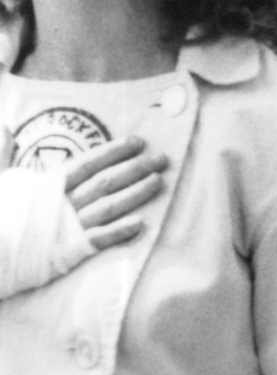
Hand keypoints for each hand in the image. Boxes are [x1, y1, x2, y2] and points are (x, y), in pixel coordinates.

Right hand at [1, 130, 168, 250]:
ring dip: (136, 194)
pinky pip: (100, 239)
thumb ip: (2, 152)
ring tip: (159, 182)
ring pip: (109, 206)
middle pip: (105, 182)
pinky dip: (120, 232)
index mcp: (49, 184)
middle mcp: (64, 202)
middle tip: (161, 159)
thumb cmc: (0, 213)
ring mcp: (70, 226)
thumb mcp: (0, 179)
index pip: (87, 163)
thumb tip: (3, 125)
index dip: (114, 152)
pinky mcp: (71, 250)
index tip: (138, 142)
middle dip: (135, 169)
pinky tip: (141, 224)